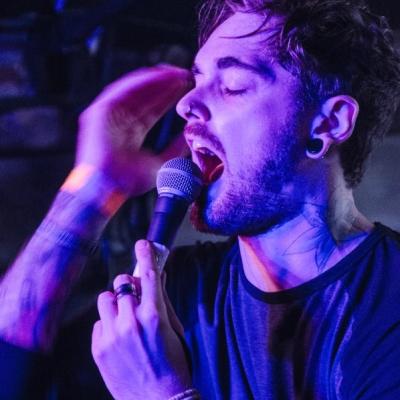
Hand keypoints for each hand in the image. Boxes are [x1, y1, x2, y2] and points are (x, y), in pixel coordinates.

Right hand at [76, 65, 192, 195]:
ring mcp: (108, 116)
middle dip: (165, 85)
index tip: (187, 88)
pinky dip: (140, 82)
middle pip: (145, 96)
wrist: (106, 189)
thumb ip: (176, 149)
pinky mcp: (99, 112)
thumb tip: (190, 136)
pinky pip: (121, 91)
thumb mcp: (161, 163)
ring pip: (134, 90)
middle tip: (186, 75)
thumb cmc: (128, 183)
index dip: (169, 97)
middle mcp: (120, 122)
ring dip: (155, 80)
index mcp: (131, 133)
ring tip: (176, 73)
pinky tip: (158, 76)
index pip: (153, 109)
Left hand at [92, 240, 191, 399]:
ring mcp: (112, 336)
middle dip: (129, 285)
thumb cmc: (174, 364)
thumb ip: (164, 300)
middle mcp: (131, 322)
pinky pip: (98, 322)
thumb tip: (158, 276)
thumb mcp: (175, 329)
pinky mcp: (98, 349)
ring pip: (105, 299)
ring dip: (116, 303)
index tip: (143, 243)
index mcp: (154, 316)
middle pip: (121, 282)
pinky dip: (109, 325)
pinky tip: (120, 339)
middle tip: (136, 295)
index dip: (146, 255)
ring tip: (125, 318)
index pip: (149, 275)